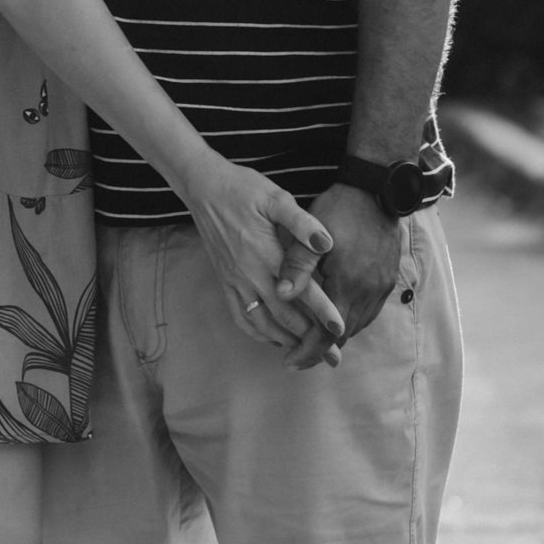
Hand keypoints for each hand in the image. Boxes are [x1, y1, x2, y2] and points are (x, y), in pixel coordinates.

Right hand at [181, 154, 343, 368]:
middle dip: (310, 338)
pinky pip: (241, 317)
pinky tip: (273, 337)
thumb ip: (301, 222)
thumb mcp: (275, 197)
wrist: (203, 187)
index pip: (300, 290)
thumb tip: (327, 243)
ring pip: (262, 322)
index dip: (322, 311)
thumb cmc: (243, 188)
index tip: (340, 330)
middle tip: (332, 357)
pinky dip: (259, 333)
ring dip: (286, 340)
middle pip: (284, 316)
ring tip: (307, 352)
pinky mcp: (225, 282)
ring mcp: (235, 281)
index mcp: (266, 254)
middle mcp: (249, 274)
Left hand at [275, 183, 399, 345]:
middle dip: (319, 349)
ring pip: (358, 325)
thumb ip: (297, 266)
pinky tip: (338, 315)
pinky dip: (351, 320)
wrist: (376, 190)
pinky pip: (369, 312)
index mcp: (347, 285)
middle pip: (343, 335)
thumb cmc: (340, 210)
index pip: (327, 334)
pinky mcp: (388, 280)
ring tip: (313, 340)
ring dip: (336, 336)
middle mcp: (368, 293)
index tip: (289, 361)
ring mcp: (381, 288)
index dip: (308, 351)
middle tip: (296, 355)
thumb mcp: (312, 235)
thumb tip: (280, 293)